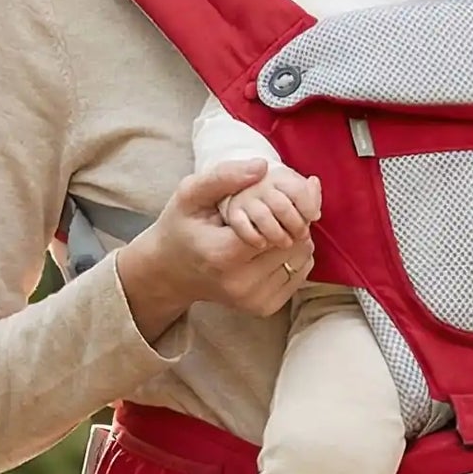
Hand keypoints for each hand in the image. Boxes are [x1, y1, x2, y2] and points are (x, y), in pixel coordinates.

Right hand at [115, 160, 318, 340]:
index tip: (273, 192)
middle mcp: (241, 283)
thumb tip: (263, 166)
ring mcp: (254, 300)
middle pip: (294, 241)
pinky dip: (295, 255)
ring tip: (272, 225)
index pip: (278, 226)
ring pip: (302, 257)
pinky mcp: (265, 307)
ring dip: (296, 236)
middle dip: (292, 219)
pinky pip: (300, 273)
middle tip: (275, 207)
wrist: (170, 273)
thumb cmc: (180, 228)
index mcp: (223, 254)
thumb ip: (224, 176)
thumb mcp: (190, 194)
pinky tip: (273, 245)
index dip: (283, 205)